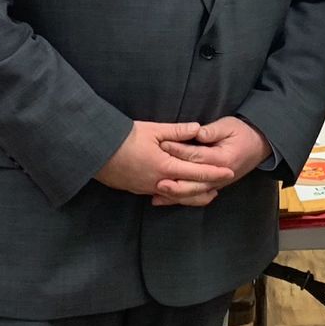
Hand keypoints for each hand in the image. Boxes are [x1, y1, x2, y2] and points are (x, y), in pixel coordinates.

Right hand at [95, 121, 236, 201]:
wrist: (96, 151)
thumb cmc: (124, 138)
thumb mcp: (153, 130)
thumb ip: (178, 131)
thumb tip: (198, 128)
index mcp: (165, 167)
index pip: (197, 172)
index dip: (214, 172)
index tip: (229, 172)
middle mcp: (159, 182)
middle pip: (190, 190)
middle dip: (208, 188)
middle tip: (223, 185)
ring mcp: (148, 188)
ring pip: (177, 197)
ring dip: (194, 196)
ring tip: (208, 194)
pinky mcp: (139, 190)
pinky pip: (164, 196)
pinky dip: (177, 196)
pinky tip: (182, 194)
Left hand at [154, 116, 270, 206]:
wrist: (259, 146)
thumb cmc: (242, 133)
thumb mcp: (229, 126)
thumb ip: (212, 131)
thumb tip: (196, 132)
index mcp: (223, 159)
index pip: (196, 156)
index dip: (178, 151)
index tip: (162, 145)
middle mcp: (220, 176)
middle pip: (194, 182)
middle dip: (174, 182)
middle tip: (155, 180)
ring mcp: (217, 184)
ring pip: (194, 194)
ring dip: (175, 196)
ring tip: (157, 194)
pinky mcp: (214, 187)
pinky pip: (196, 197)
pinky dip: (180, 200)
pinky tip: (164, 200)